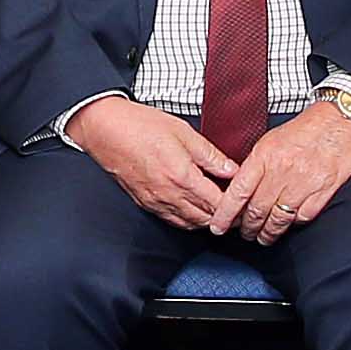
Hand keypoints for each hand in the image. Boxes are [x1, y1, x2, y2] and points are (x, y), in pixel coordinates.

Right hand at [67, 93, 238, 232]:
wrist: (105, 130)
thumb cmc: (140, 126)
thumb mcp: (183, 132)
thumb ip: (210, 155)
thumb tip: (231, 169)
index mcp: (182, 177)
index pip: (218, 203)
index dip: (235, 205)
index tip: (245, 200)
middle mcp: (169, 195)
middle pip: (206, 219)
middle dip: (224, 216)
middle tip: (237, 207)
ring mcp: (156, 202)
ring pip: (190, 223)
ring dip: (207, 219)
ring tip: (219, 208)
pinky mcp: (146, 203)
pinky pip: (173, 220)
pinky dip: (188, 219)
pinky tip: (194, 208)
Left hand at [215, 97, 350, 242]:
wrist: (342, 120)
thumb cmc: (307, 128)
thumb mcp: (272, 139)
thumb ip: (256, 164)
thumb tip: (240, 188)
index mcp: (265, 155)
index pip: (238, 192)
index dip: (225, 214)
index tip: (217, 226)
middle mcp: (282, 171)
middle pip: (257, 210)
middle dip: (247, 227)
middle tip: (244, 233)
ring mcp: (304, 183)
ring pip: (278, 219)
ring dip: (268, 232)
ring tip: (263, 237)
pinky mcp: (324, 191)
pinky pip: (302, 217)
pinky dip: (292, 224)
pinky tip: (287, 224)